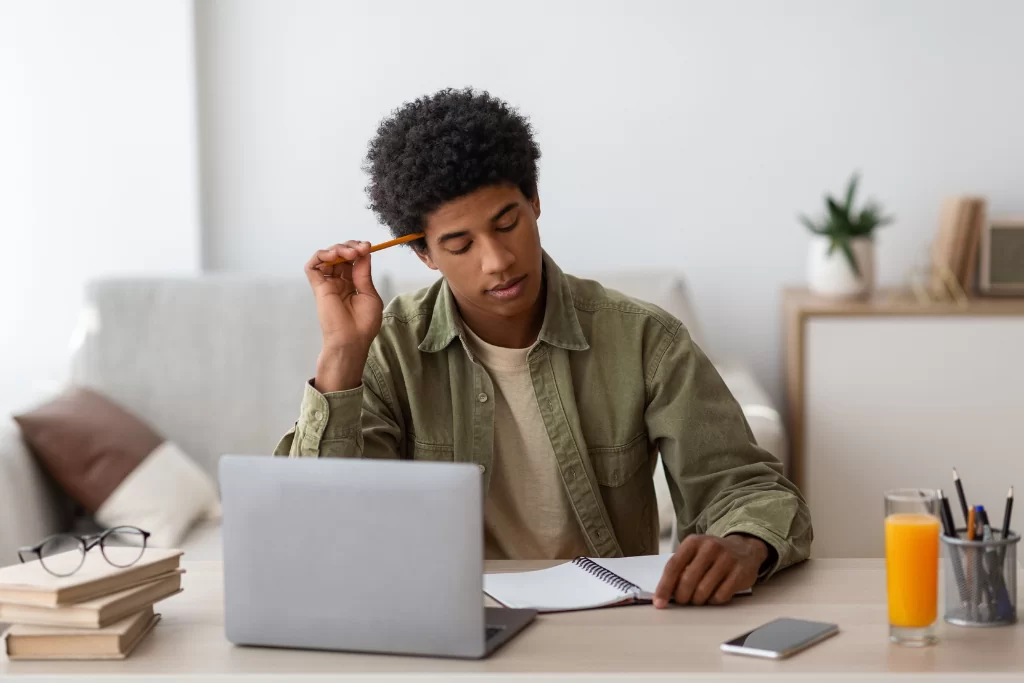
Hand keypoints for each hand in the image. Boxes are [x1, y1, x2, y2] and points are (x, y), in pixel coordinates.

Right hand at [304, 241, 383, 390]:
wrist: (351, 340)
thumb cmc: (363, 323)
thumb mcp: (369, 294)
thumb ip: (363, 273)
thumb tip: (364, 252)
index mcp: (353, 283)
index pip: (353, 260)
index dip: (359, 250)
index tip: (367, 246)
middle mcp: (339, 281)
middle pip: (340, 255)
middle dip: (350, 247)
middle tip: (359, 249)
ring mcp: (327, 283)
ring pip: (327, 256)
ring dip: (337, 249)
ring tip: (349, 254)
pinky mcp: (317, 286)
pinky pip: (312, 265)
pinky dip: (321, 255)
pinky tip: (333, 256)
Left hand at [653, 534, 767, 607]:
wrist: (744, 549)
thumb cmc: (712, 556)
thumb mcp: (694, 554)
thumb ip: (680, 569)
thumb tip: (664, 594)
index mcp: (693, 542)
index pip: (673, 566)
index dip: (664, 587)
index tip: (659, 603)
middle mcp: (710, 547)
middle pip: (687, 581)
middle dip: (682, 597)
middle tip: (683, 601)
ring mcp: (726, 559)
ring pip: (703, 591)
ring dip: (697, 600)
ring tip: (699, 597)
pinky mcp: (740, 573)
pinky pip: (720, 596)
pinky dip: (713, 601)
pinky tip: (714, 595)